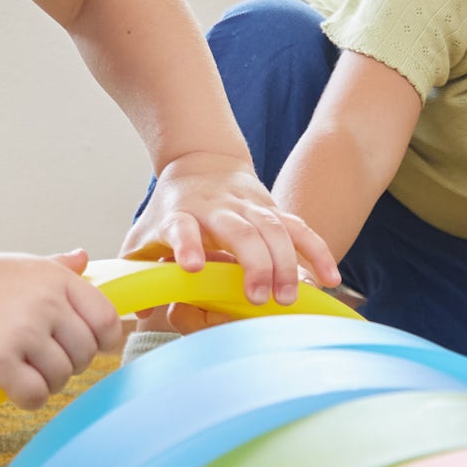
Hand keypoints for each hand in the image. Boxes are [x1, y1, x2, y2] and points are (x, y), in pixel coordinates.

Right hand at [0, 250, 126, 407]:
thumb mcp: (19, 266)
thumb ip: (56, 267)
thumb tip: (83, 258)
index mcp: (56, 279)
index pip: (106, 320)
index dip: (102, 341)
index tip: (86, 347)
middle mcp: (44, 303)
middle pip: (85, 354)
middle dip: (68, 364)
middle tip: (40, 359)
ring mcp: (22, 333)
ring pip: (62, 378)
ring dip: (45, 382)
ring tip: (22, 369)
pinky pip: (36, 395)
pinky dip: (28, 398)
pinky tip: (11, 385)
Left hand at [123, 150, 339, 305]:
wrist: (200, 160)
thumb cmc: (170, 209)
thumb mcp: (143, 234)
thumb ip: (136, 270)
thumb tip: (139, 306)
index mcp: (181, 215)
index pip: (182, 227)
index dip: (187, 244)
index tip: (190, 266)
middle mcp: (217, 208)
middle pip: (239, 231)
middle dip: (253, 263)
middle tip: (259, 297)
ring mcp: (249, 206)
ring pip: (274, 229)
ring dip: (285, 263)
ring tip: (289, 296)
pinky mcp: (273, 208)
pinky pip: (300, 227)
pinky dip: (317, 251)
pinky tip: (330, 278)